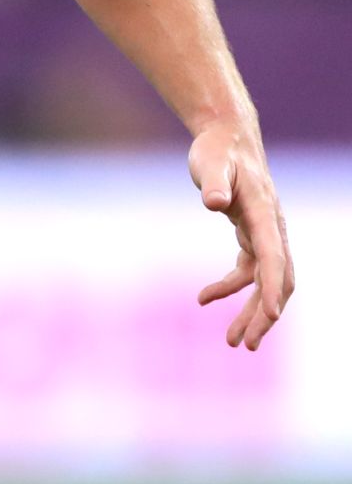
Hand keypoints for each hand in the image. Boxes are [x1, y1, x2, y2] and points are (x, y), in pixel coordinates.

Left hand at [188, 122, 293, 349]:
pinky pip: (248, 270)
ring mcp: (264, 233)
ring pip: (266, 281)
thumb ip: (213, 182)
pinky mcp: (251, 234)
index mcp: (263, 213)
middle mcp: (270, 227)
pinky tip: (205, 299)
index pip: (273, 256)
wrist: (226, 138)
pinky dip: (231, 287)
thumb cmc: (216, 150)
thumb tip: (215, 203)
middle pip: (277, 278)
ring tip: (231, 341)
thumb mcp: (210, 163)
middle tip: (244, 344)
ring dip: (252, 311)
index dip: (273, 286)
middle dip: (264, 314)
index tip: (271, 315)